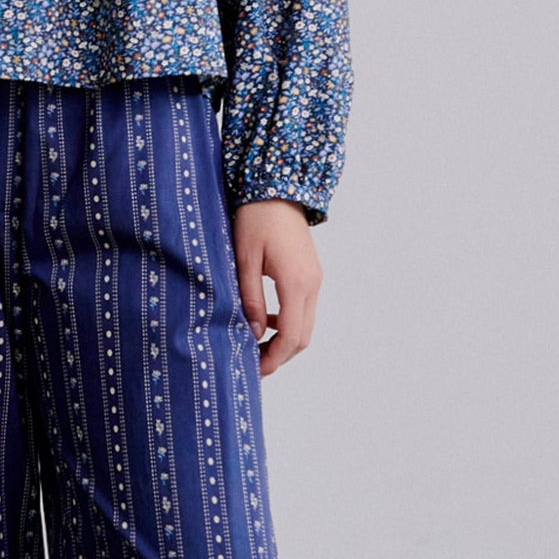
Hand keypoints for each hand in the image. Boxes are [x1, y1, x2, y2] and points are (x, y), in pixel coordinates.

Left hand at [231, 198, 321, 374]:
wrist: (277, 188)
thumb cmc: (256, 218)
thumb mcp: (244, 259)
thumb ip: (249, 299)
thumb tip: (252, 334)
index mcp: (297, 283)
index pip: (290, 337)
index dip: (273, 358)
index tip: (253, 370)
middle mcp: (312, 285)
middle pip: (302, 338)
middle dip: (279, 356)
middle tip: (253, 365)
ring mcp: (315, 280)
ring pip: (305, 325)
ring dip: (283, 341)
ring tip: (255, 346)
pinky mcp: (310, 274)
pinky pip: (303, 309)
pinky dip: (287, 323)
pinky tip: (264, 320)